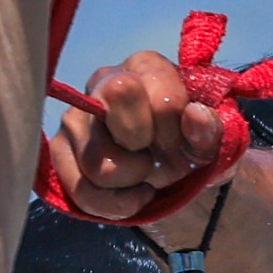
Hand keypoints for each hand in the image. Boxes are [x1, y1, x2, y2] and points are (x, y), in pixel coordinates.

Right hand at [47, 51, 226, 221]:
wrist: (175, 183)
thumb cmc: (191, 149)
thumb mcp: (214, 141)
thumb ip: (210, 127)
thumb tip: (195, 114)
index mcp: (147, 67)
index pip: (158, 94)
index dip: (173, 128)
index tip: (181, 141)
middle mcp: (104, 80)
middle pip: (117, 97)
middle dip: (146, 144)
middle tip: (159, 156)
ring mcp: (75, 117)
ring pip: (99, 160)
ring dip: (134, 181)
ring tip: (147, 177)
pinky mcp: (59, 152)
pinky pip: (79, 189)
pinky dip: (113, 205)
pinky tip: (132, 197)